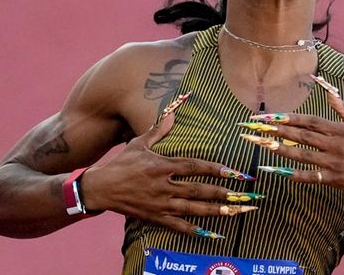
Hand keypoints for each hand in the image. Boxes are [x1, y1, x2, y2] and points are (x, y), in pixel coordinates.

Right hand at [82, 110, 259, 237]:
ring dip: (214, 211)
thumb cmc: (121, 163)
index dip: (215, 169)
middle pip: (198, 191)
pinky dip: (194, 229)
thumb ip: (159, 130)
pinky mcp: (154, 217)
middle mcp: (163, 186)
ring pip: (192, 209)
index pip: (194, 168)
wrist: (101, 188)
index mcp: (162, 166)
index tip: (234, 172)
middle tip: (243, 196)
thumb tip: (173, 112)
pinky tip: (210, 232)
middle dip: (222, 194)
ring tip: (233, 212)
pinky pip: (177, 225)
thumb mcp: (140, 143)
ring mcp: (159, 203)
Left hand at [243, 94, 343, 194]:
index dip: (290, 118)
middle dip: (278, 130)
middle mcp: (336, 145)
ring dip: (280, 149)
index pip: (311, 122)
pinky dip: (294, 174)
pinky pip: (311, 176)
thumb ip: (342, 108)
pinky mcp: (334, 180)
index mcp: (342, 130)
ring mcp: (334, 163)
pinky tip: (277, 170)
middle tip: (258, 126)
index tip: (272, 115)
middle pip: (303, 136)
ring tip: (262, 144)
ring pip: (302, 155)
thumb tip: (328, 90)